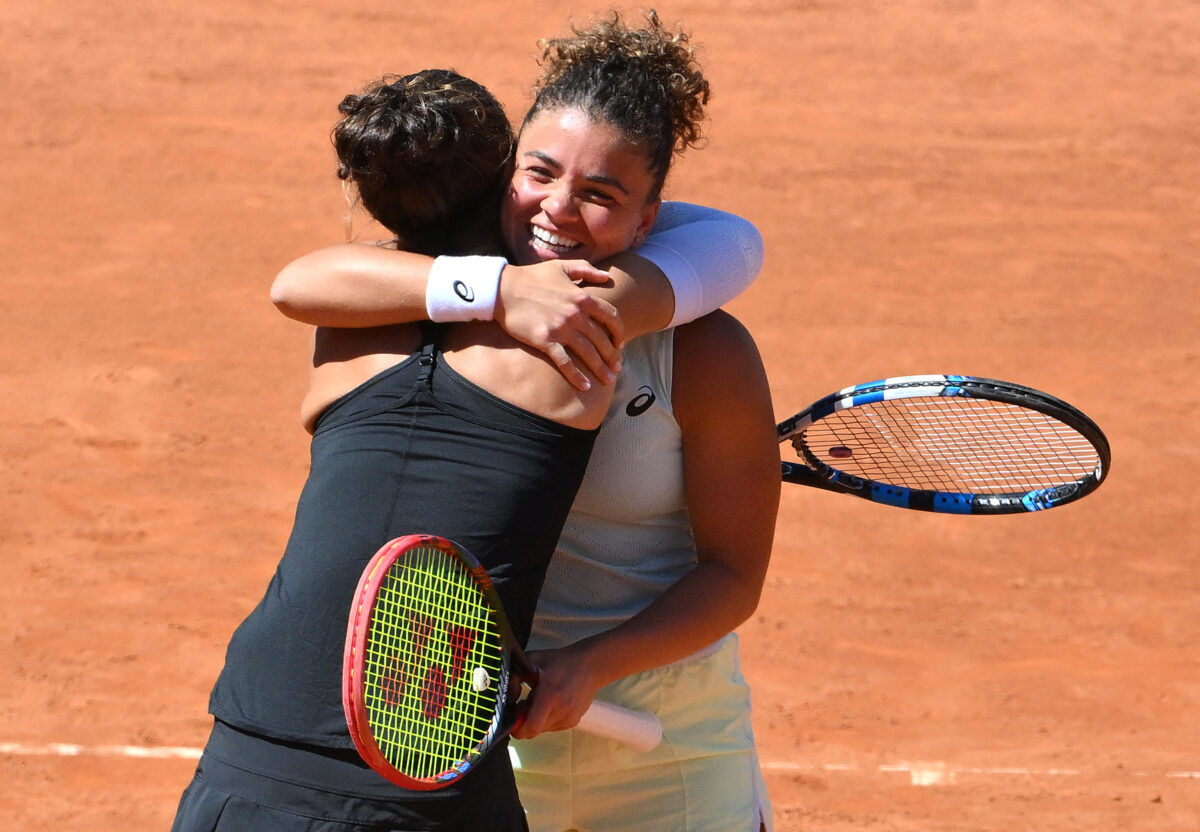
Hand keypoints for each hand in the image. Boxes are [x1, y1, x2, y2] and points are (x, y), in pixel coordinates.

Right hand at [494, 261, 624, 391]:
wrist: (502, 289)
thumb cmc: (531, 277)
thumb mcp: (561, 267)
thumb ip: (586, 270)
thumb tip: (608, 276)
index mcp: (582, 297)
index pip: (611, 317)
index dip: (619, 333)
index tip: (620, 344)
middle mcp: (575, 314)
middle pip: (602, 339)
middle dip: (613, 356)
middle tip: (617, 368)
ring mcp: (561, 328)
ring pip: (588, 353)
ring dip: (600, 368)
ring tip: (608, 380)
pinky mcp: (545, 340)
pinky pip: (566, 362)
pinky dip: (577, 376)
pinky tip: (585, 387)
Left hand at [512, 646, 603, 738]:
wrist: (591, 665)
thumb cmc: (560, 661)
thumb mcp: (532, 660)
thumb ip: (514, 677)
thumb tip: (507, 696)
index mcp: (550, 696)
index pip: (530, 728)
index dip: (518, 727)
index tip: (515, 714)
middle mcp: (561, 711)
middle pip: (534, 731)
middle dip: (525, 721)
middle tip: (526, 703)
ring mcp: (569, 719)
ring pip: (543, 730)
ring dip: (537, 719)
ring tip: (541, 700)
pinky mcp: (574, 721)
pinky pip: (553, 727)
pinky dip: (548, 719)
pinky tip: (552, 703)